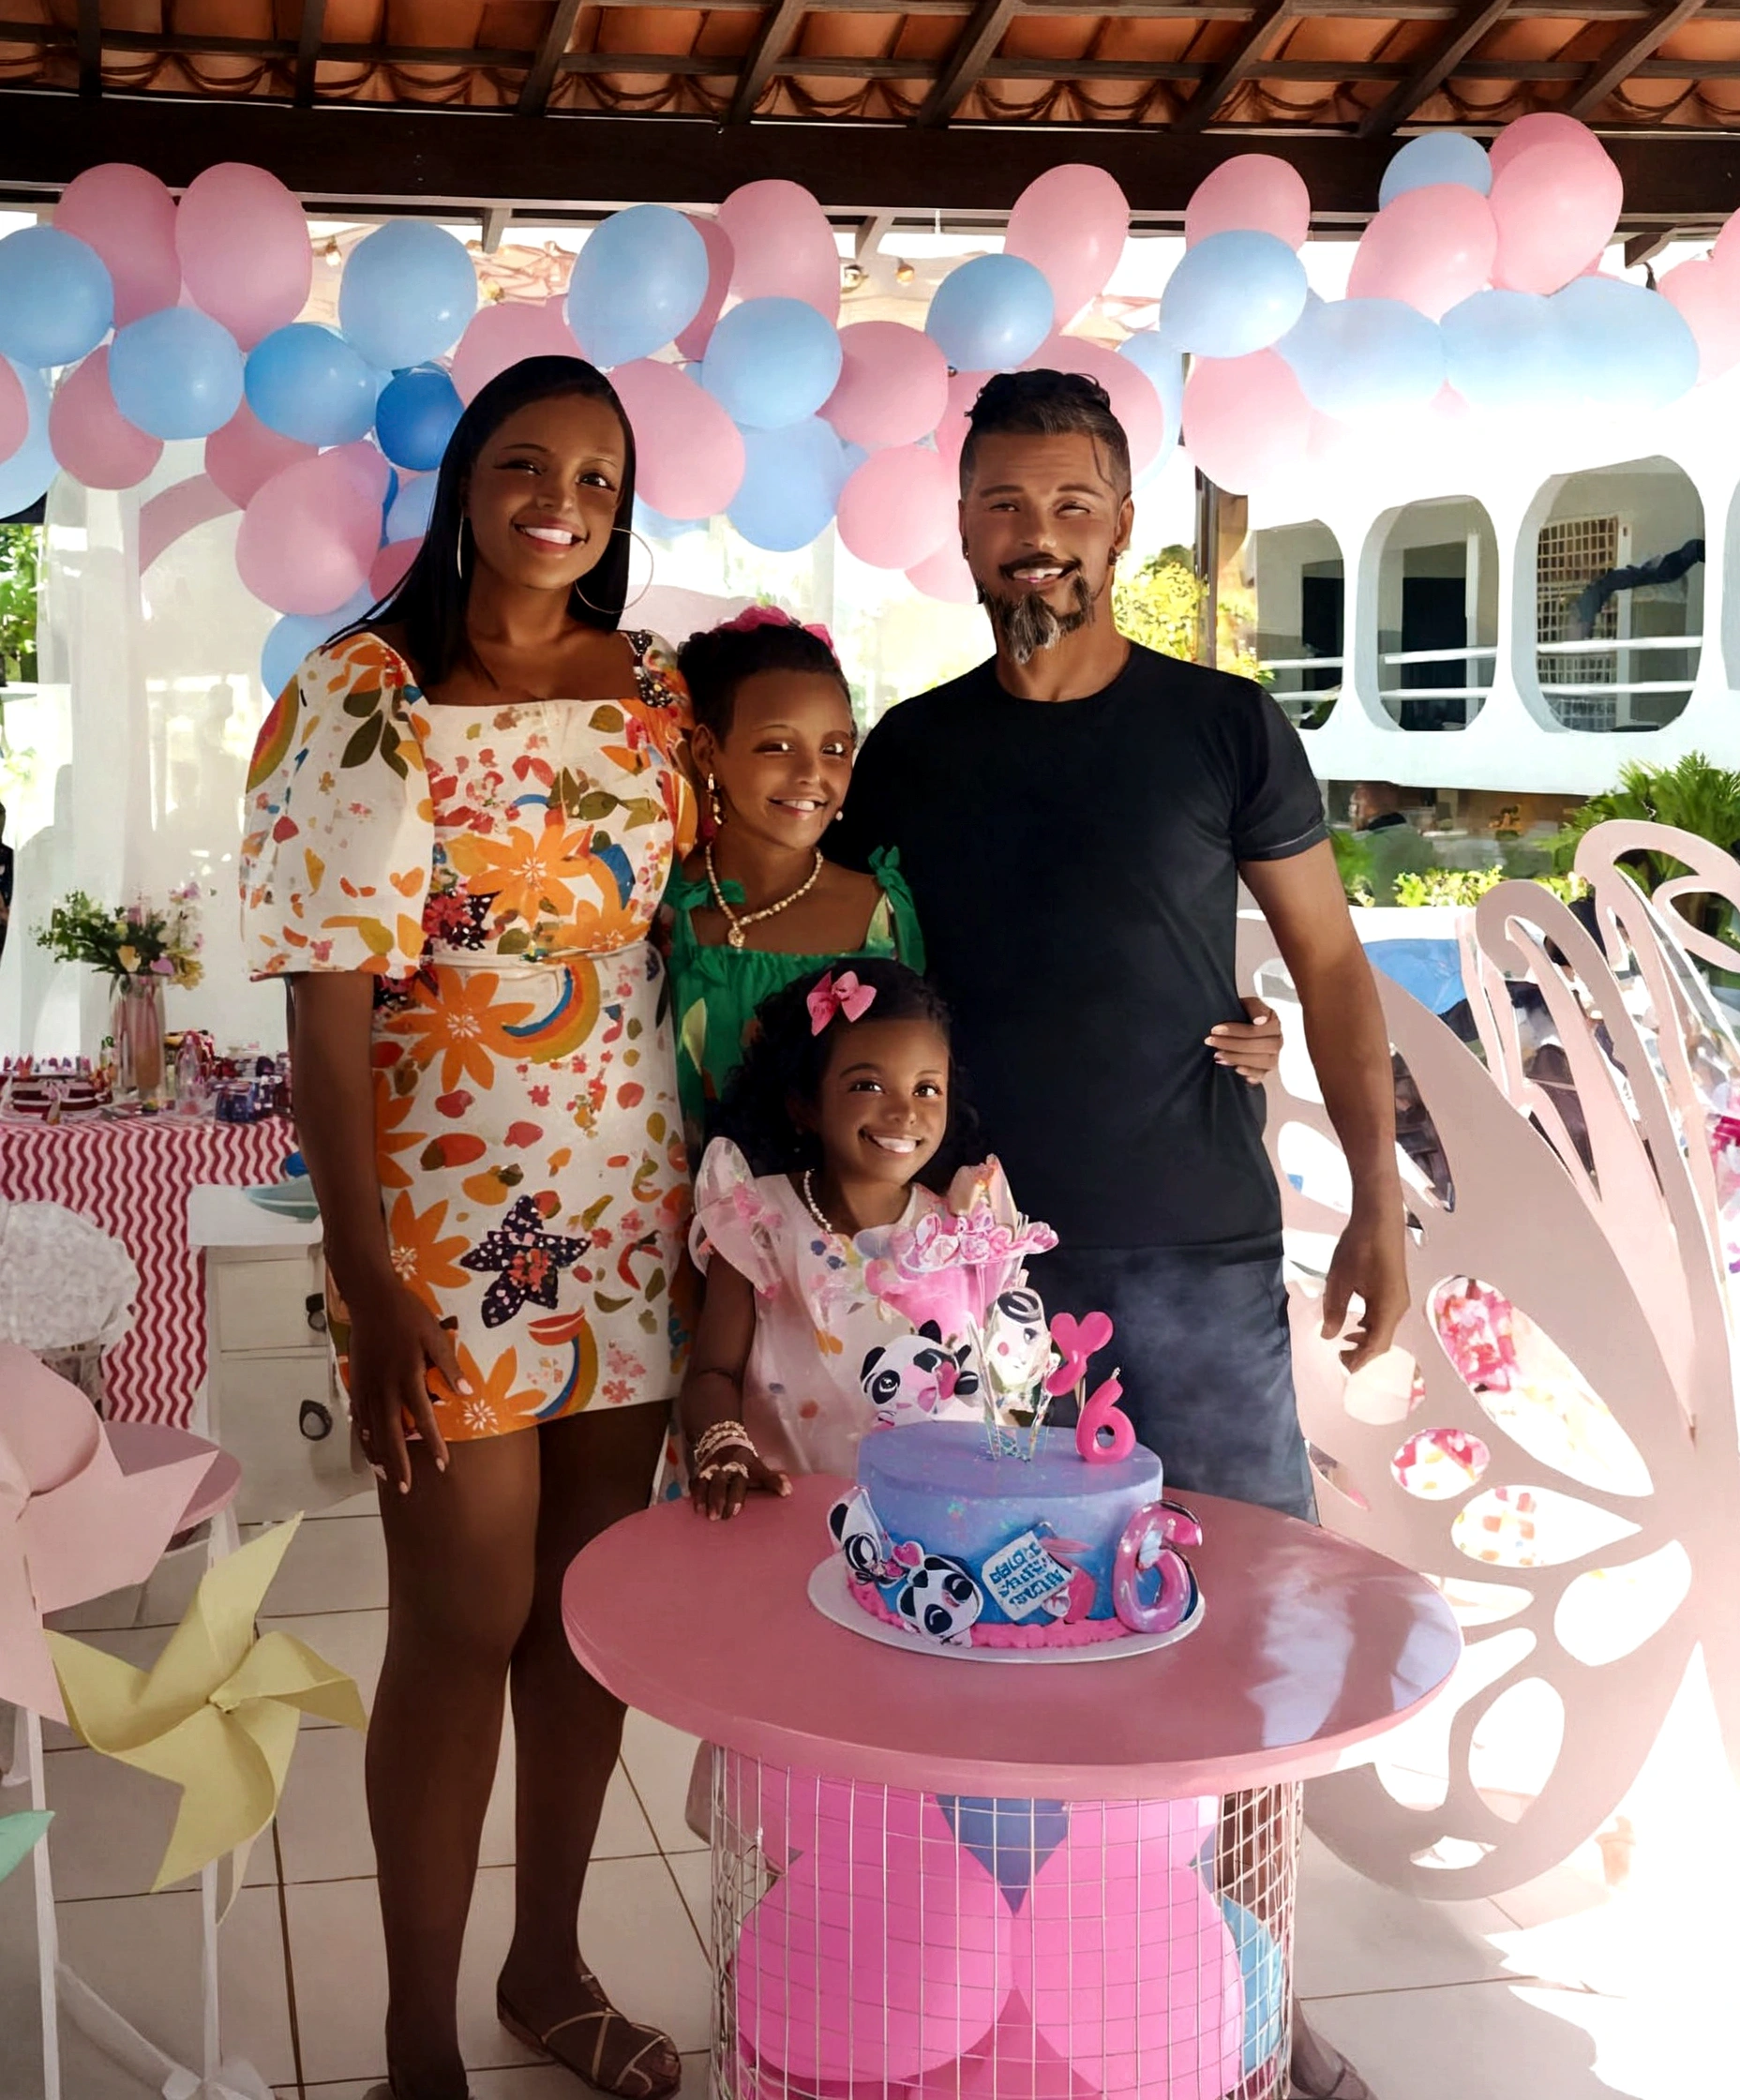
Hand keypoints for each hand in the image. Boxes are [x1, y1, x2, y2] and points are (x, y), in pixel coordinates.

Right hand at [344, 1278, 463, 1492]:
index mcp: (408, 1377)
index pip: (423, 1419)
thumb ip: (449, 1366)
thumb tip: (466, 1393)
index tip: (443, 1465)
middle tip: (406, 1489)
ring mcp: (367, 1386)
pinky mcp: (357, 1381)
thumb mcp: (435, 1335)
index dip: (433, 1444)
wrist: (370, 1298)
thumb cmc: (408, 1315)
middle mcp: (385, 1388)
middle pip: (392, 1434)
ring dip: (379, 1455)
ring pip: (372, 1430)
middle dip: (400, 1463)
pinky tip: (368, 1447)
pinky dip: (363, 1435)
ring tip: (386, 1477)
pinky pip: (359, 1416)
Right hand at [689, 1440, 790, 1521]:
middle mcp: (728, 1465)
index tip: (751, 1505)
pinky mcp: (701, 1471)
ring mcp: (713, 1467)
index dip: (758, 1487)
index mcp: (747, 1464)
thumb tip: (788, 1491)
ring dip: (708, 1498)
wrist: (722, 1440)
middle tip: (726, 1516)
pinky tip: (696, 1508)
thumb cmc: (745, 1463)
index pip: (754, 1475)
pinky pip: (697, 1482)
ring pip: (708, 1481)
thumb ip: (771, 1480)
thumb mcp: (758, 1467)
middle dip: (724, 1497)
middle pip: (725, 1480)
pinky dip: (696, 1494)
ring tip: (709, 1515)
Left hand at [1206, 996, 1282, 1085]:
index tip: (1215, 1030)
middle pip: (1258, 1047)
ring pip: (1261, 1061)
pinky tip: (1236, 1070)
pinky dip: (1250, 1073)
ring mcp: (1275, 1056)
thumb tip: (1261, 1020)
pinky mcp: (1268, 1068)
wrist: (1250, 1021)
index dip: (1234, 1031)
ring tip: (1217, 1055)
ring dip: (1237, 1059)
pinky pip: (1263, 1073)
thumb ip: (1256, 1009)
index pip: (1255, 1030)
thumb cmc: (1249, 1012)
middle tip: (1211, 1042)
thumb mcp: (1251, 1004)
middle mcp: (1279, 1041)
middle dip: (1231, 1045)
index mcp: (1275, 1023)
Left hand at [1321, 1207, 1409, 1371]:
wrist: (1379, 1217)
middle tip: (1340, 1356)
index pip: (1376, 1345)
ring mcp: (1399, 1298)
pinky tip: (1354, 1321)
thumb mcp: (1340, 1281)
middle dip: (1363, 1352)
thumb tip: (1328, 1336)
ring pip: (1383, 1328)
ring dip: (1366, 1338)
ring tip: (1344, 1341)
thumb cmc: (1359, 1248)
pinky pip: (1384, 1316)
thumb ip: (1335, 1310)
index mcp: (1388, 1309)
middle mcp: (1398, 1307)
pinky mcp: (1395, 1289)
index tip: (1341, 1365)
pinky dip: (1370, 1325)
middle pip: (1382, 1341)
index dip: (1359, 1359)